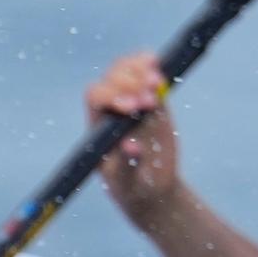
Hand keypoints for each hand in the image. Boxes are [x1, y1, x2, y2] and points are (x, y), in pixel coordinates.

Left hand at [86, 52, 182, 216]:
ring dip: (141, 70)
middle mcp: (112, 108)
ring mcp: (133, 100)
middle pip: (113, 78)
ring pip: (129, 70)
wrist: (150, 188)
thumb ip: (125, 165)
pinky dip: (154, 68)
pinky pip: (150, 76)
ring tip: (157, 83)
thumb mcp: (126, 183)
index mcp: (98, 125)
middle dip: (129, 83)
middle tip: (149, 101)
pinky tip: (160, 70)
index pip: (97, 97)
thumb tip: (130, 146)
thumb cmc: (131, 188)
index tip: (131, 108)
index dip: (111, 96)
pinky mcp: (154, 100)